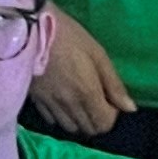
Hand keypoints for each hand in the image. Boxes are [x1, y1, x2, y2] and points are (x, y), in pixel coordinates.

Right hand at [26, 6, 136, 136]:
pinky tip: (61, 102)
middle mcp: (69, 105)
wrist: (28, 28)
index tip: (108, 98)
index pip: (104, 124)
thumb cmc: (68, 36)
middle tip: (95, 100)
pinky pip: (51, 121)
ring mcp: (51, 105)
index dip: (111, 114)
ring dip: (79, 120)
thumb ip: (114, 84)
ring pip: (70, 128)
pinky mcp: (35, 101)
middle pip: (88, 130)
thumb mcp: (97, 53)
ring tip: (78, 102)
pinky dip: (60, 116)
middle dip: (96, 119)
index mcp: (88, 93)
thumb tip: (129, 108)